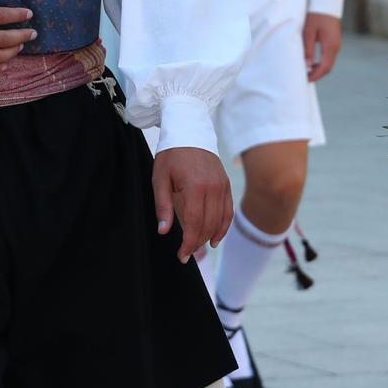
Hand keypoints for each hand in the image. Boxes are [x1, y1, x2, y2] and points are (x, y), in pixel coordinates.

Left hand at [152, 147, 233, 261]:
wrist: (189, 132)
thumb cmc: (171, 155)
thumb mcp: (160, 178)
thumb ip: (163, 206)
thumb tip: (164, 231)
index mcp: (195, 187)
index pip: (194, 223)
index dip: (188, 242)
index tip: (182, 255)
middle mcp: (212, 188)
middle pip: (208, 224)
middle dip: (197, 243)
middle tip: (186, 254)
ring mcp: (222, 186)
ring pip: (219, 220)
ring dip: (209, 237)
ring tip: (198, 248)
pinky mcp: (226, 185)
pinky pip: (228, 211)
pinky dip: (223, 227)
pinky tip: (214, 238)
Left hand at [302, 13, 342, 81]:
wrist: (326, 0)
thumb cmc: (315, 14)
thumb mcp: (308, 32)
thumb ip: (308, 49)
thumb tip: (307, 65)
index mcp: (330, 46)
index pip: (324, 68)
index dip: (315, 76)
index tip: (305, 80)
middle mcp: (336, 46)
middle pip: (328, 67)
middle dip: (316, 74)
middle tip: (304, 78)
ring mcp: (336, 43)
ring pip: (328, 62)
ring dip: (318, 68)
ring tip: (305, 71)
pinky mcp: (334, 40)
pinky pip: (328, 56)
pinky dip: (321, 62)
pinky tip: (312, 62)